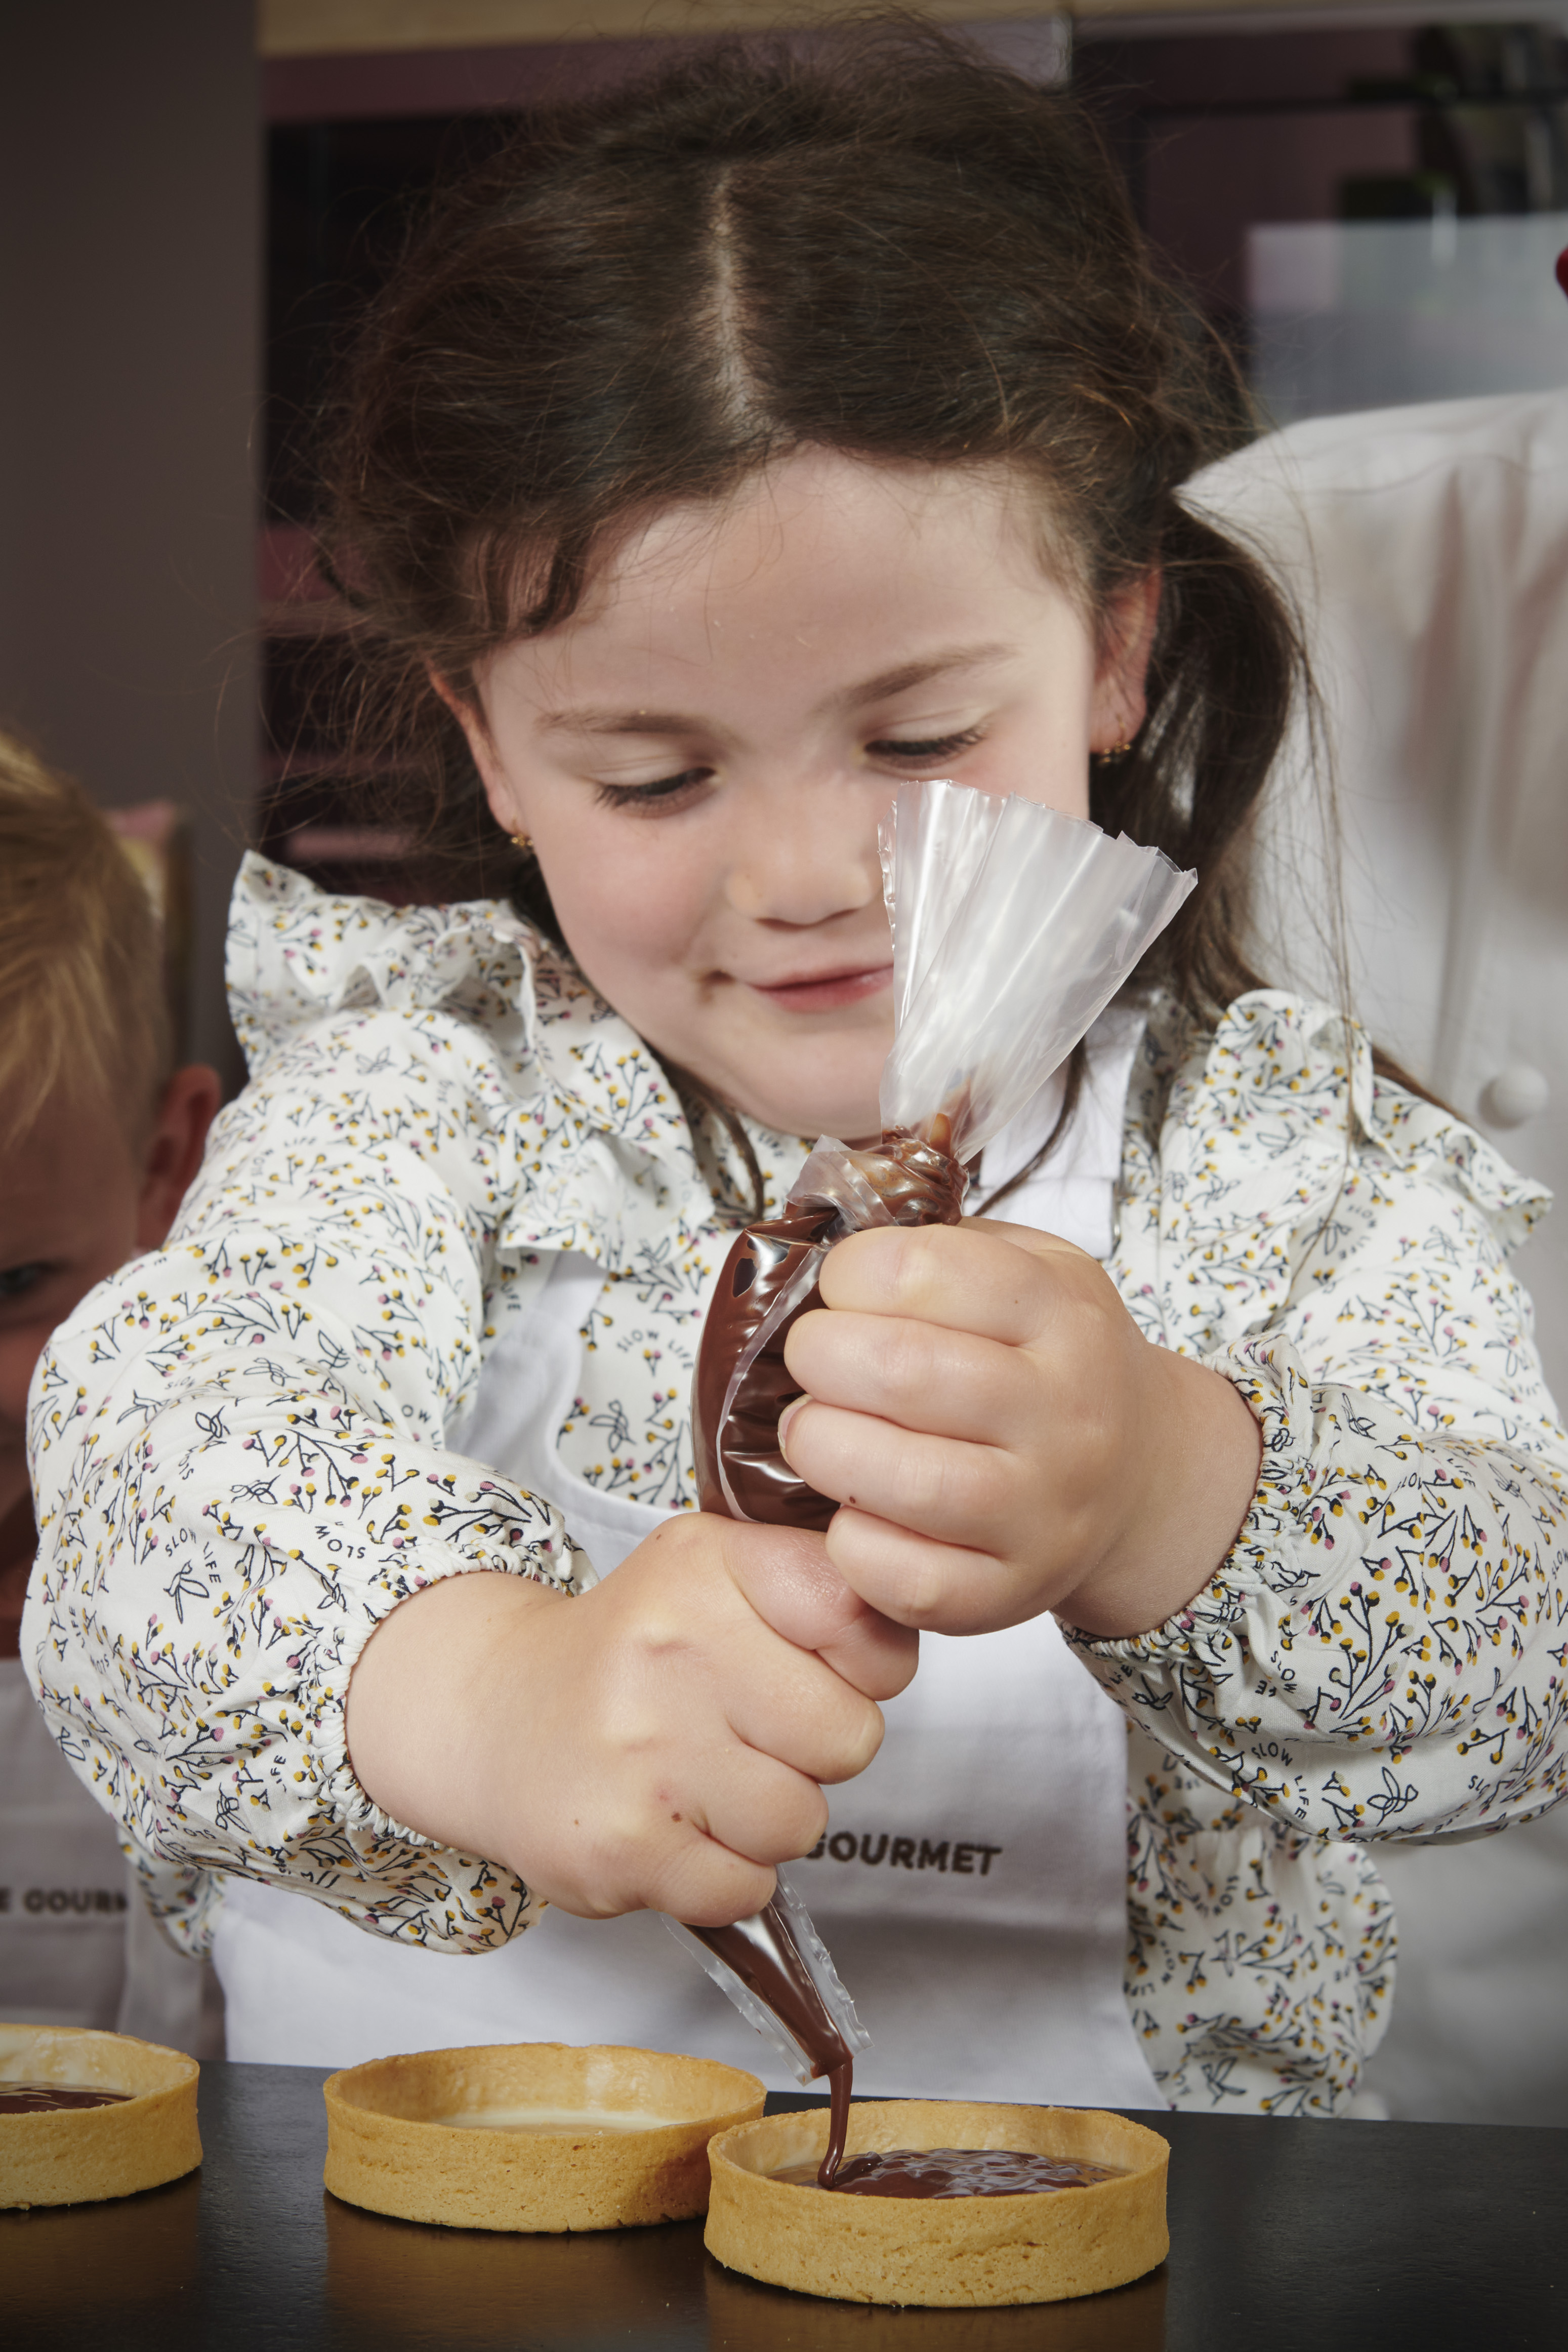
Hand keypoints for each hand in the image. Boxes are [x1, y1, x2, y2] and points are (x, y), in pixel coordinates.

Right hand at [345, 1513, 915, 1926]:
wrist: (497, 1718)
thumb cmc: (632, 1651)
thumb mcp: (714, 1573)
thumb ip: (818, 1588)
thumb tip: (901, 1642)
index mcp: (705, 1566)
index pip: (860, 1619)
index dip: (859, 1662)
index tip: (809, 1664)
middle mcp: (671, 1649)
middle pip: (849, 1736)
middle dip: (814, 1750)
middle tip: (751, 1733)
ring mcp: (644, 1752)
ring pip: (801, 1821)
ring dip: (767, 1817)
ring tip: (707, 1780)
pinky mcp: (624, 1846)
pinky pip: (745, 1886)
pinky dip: (723, 1873)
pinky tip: (677, 1826)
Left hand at [778, 1218, 1261, 1640]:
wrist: (1140, 1476)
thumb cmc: (1051, 1363)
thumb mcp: (1031, 1270)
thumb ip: (941, 1246)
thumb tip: (818, 1245)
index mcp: (1063, 1314)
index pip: (923, 1270)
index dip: (850, 1272)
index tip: (841, 1288)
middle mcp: (1065, 1413)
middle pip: (903, 1371)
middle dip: (819, 1355)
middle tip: (810, 1358)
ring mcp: (1041, 1512)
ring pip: (900, 1479)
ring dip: (821, 1445)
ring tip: (814, 1430)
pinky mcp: (1007, 1592)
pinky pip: (902, 1577)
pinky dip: (849, 1543)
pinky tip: (851, 1508)